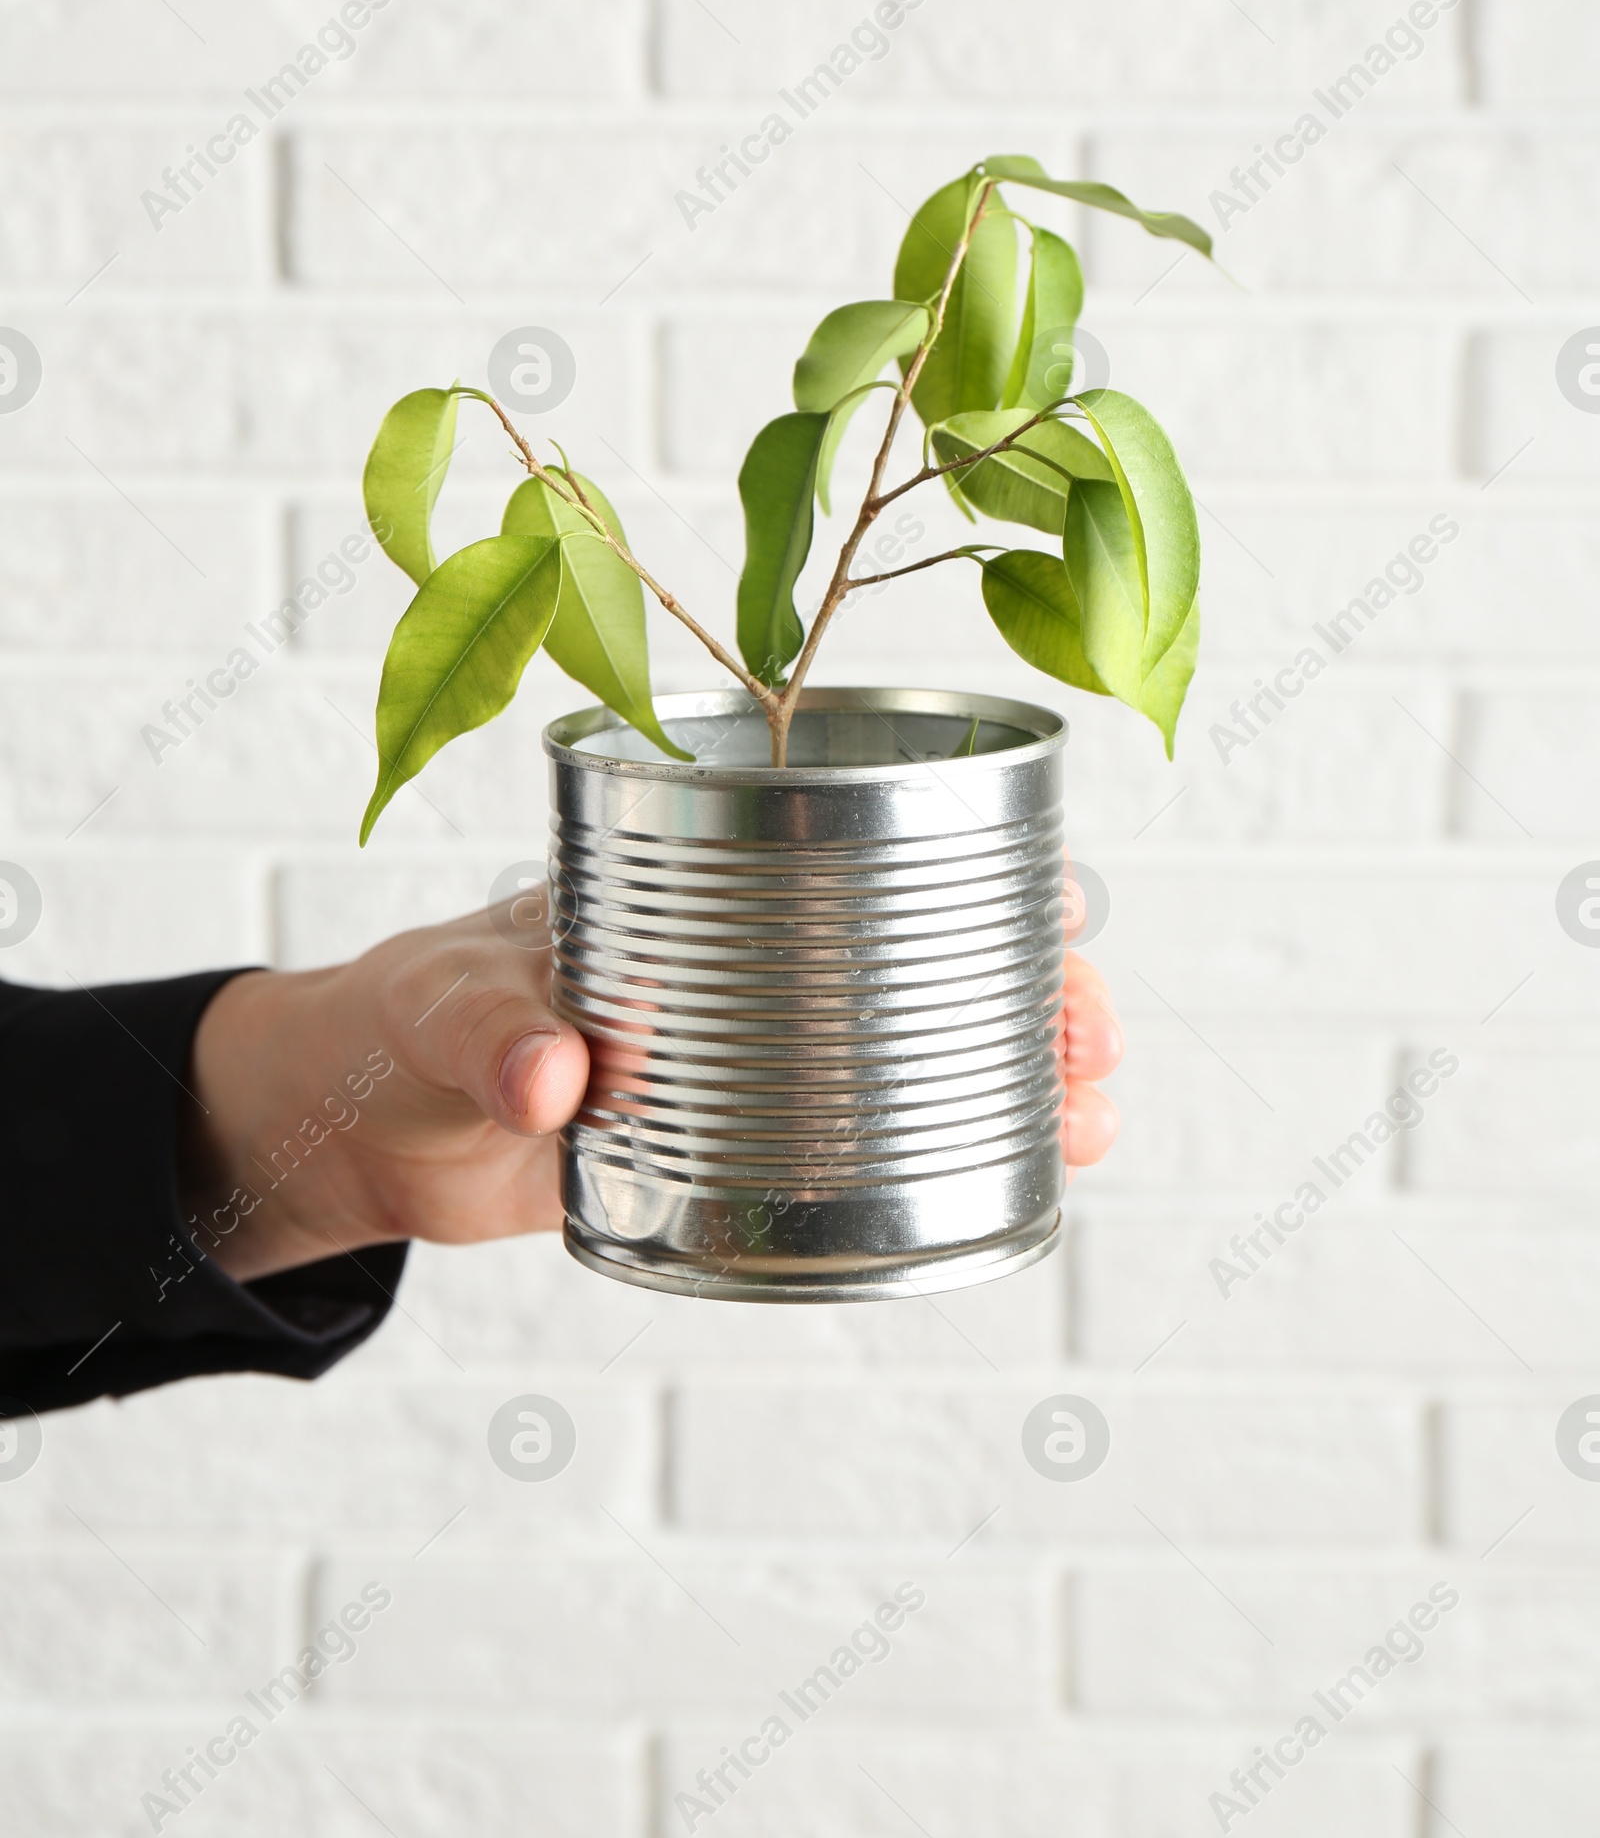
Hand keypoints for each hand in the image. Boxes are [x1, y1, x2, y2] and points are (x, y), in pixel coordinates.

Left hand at [182, 882, 1121, 1283]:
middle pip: (932, 940)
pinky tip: (1026, 1181)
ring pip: (925, 1039)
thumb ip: (486, 1033)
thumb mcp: (440, 1005)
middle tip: (1090, 1046)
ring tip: (1089, 1126)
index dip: (978, 852)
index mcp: (693, 875)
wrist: (370, 1124)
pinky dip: (952, 1148)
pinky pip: (870, 1134)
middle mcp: (750, 950)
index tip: (1063, 901)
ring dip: (1024, 1069)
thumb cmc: (406, 1014)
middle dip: (1037, 981)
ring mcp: (758, 1047)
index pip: (860, 830)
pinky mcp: (744, 1141)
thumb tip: (549, 1082)